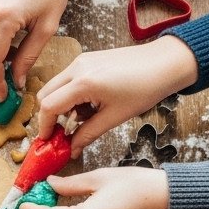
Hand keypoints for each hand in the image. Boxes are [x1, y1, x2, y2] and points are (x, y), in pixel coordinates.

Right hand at [37, 39, 197, 155]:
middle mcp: (77, 68)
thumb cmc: (145, 88)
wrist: (164, 63)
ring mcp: (81, 60)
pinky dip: (71, 95)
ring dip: (62, 105)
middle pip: (45, 94)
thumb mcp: (115, 117)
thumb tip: (72, 149)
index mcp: (84, 83)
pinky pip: (68, 79)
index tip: (48, 141)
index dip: (45, 126)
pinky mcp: (87, 58)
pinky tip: (91, 104)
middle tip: (62, 133)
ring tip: (84, 118)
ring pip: (56, 86)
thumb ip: (88, 134)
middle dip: (50, 116)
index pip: (49, 106)